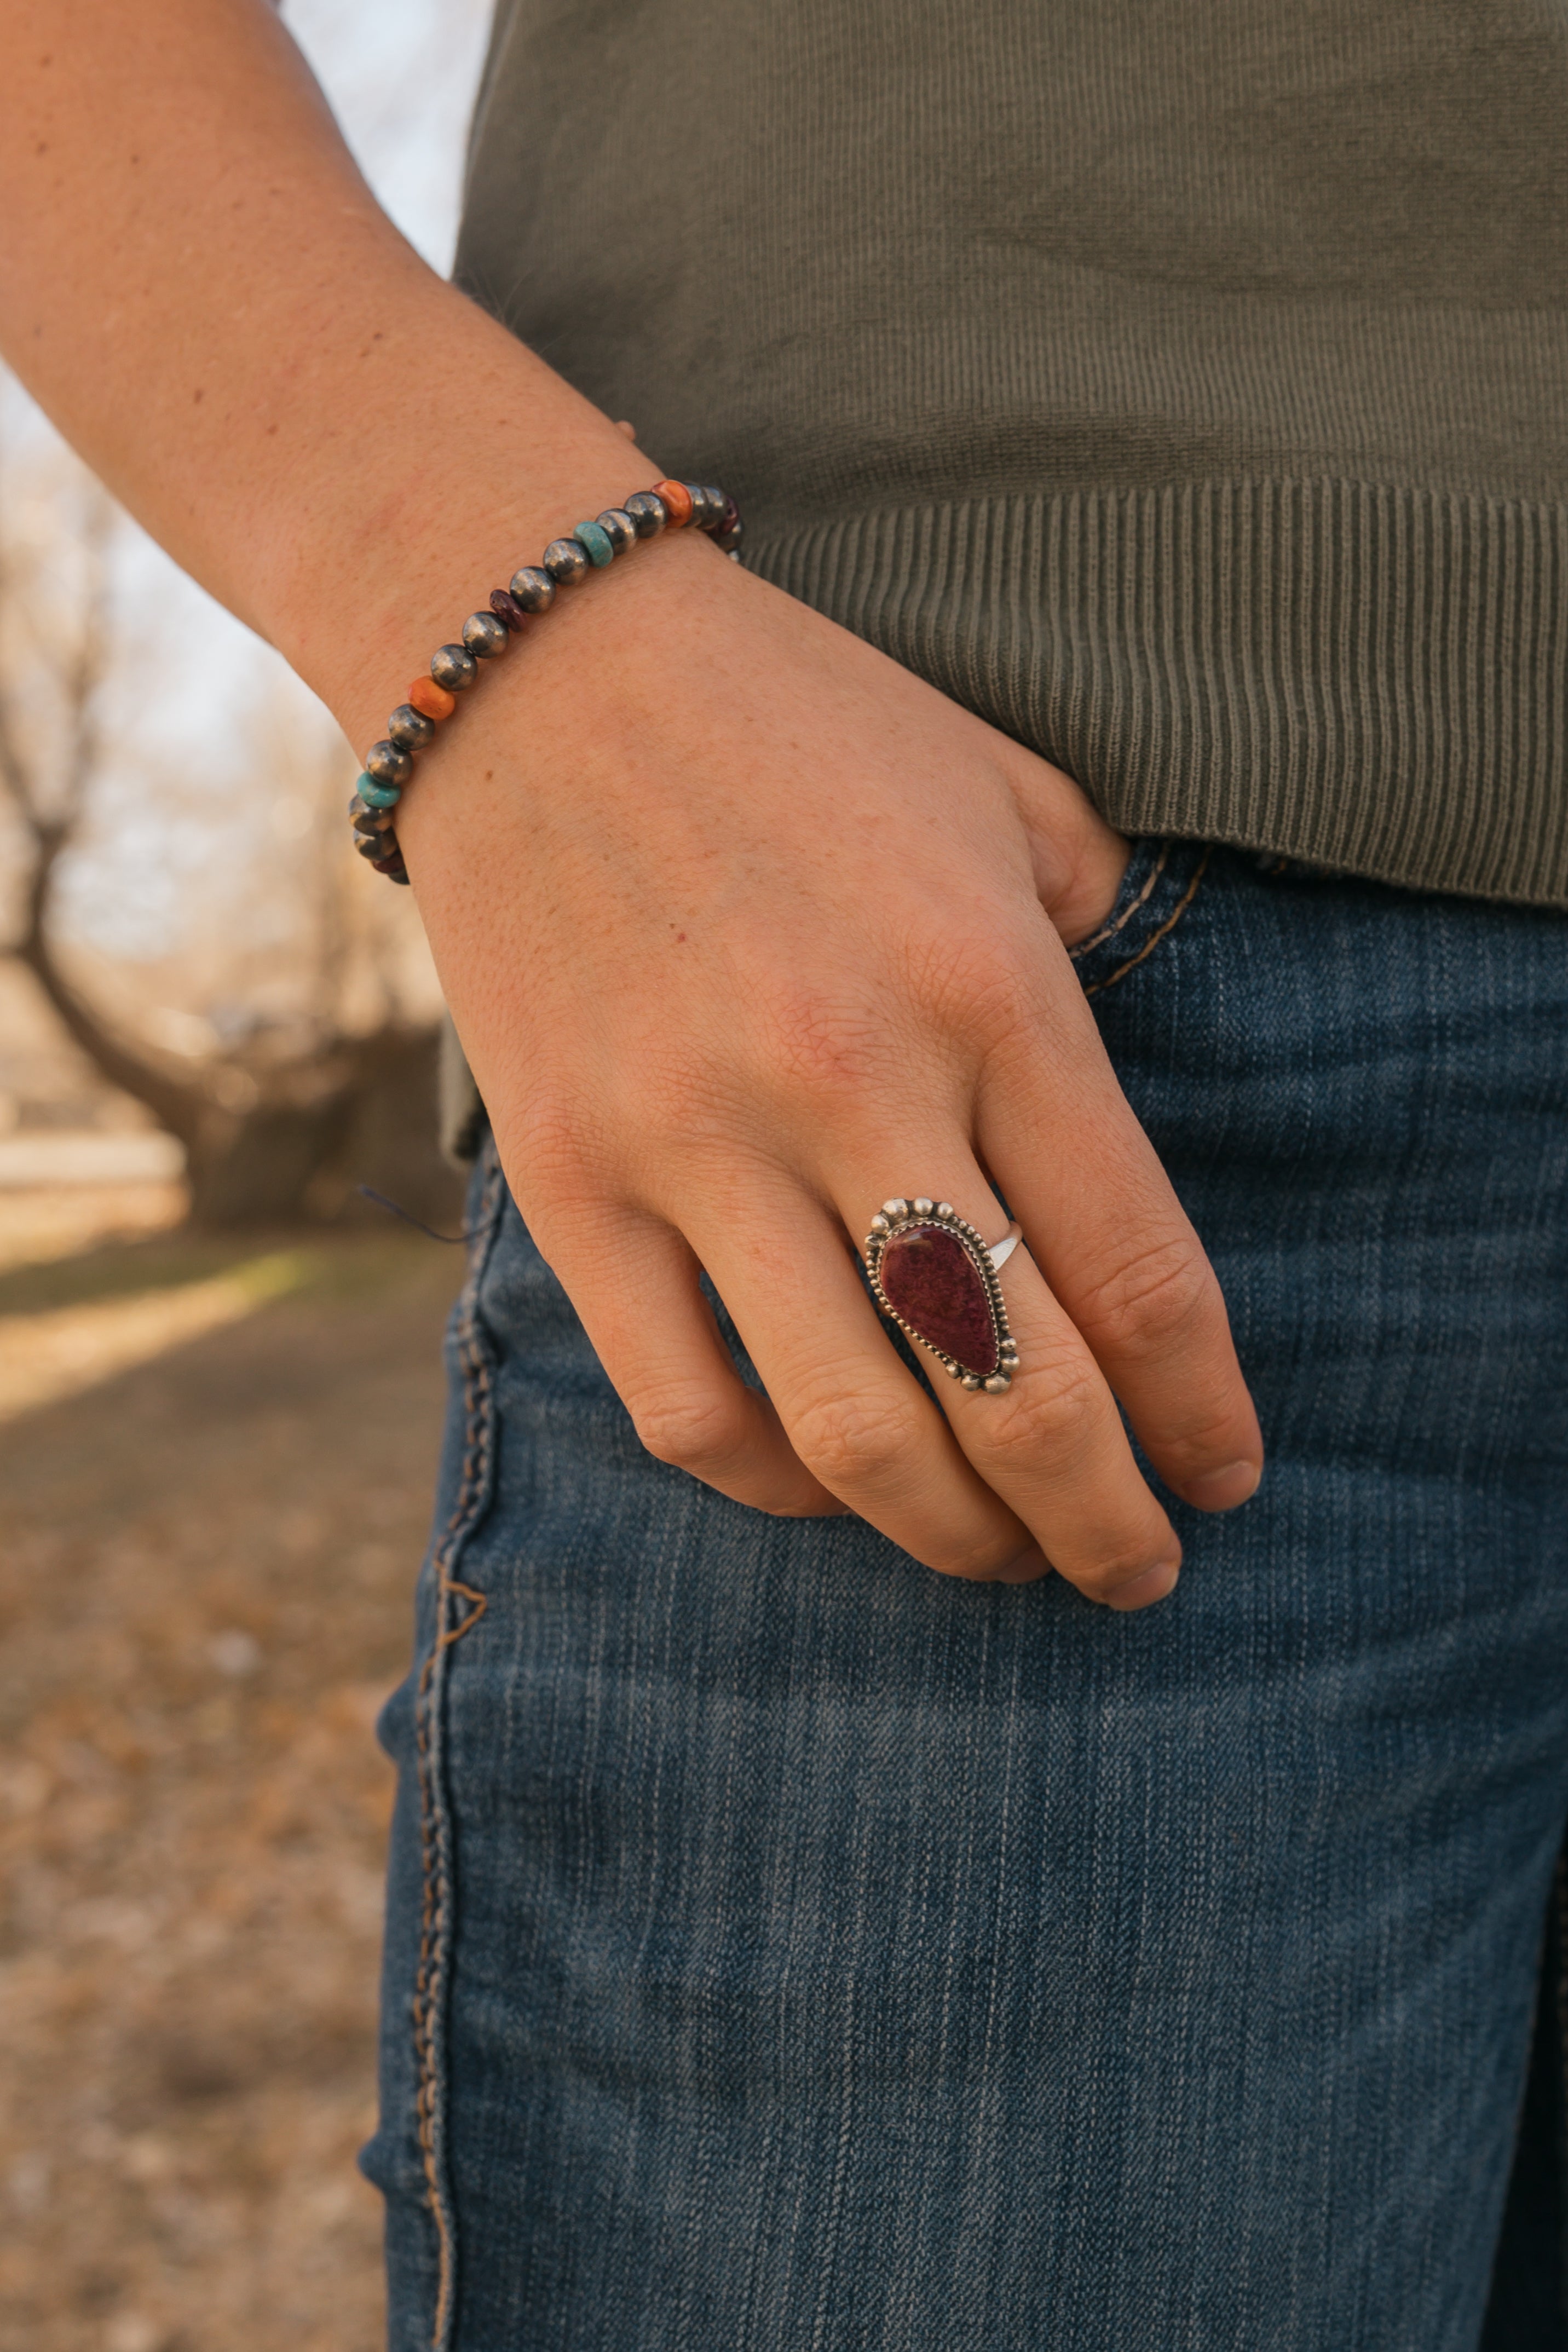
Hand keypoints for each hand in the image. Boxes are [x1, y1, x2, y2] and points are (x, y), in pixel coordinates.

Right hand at [398, 532, 1262, 1607]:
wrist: (537, 662)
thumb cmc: (798, 722)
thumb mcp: (1005, 794)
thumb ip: (1096, 943)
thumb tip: (1121, 1106)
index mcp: (990, 985)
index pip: (1139, 1270)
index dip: (1201, 1412)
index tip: (1224, 1476)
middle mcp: (851, 1079)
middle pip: (1015, 1388)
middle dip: (1100, 1522)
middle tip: (1135, 1573)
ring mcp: (694, 1139)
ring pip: (851, 1433)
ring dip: (949, 1536)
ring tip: (996, 1556)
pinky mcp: (571, 1177)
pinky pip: (681, 1402)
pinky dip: (771, 1481)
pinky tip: (826, 1481)